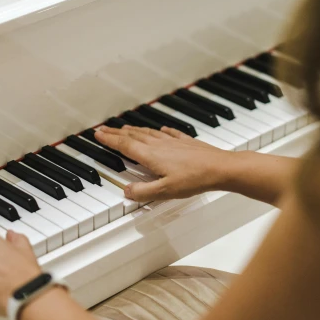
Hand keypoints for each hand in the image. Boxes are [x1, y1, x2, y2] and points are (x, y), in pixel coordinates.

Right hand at [95, 125, 234, 201]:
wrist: (221, 168)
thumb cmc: (195, 179)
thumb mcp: (166, 191)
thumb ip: (144, 192)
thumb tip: (126, 191)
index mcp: (151, 156)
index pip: (124, 145)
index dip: (109, 140)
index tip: (98, 134)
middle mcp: (159, 145)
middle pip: (133, 136)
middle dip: (116, 132)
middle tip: (104, 129)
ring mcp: (173, 142)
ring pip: (148, 133)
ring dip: (134, 130)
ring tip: (125, 128)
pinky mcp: (186, 142)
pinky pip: (169, 133)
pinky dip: (161, 130)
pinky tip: (162, 129)